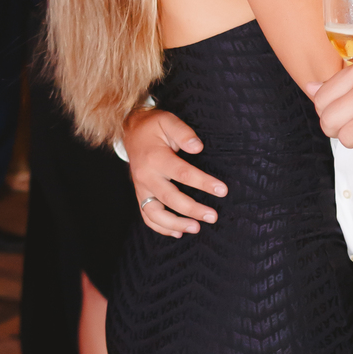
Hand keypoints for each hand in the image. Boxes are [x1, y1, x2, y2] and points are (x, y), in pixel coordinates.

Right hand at [124, 106, 227, 236]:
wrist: (130, 131)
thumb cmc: (153, 126)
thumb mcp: (167, 121)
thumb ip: (183, 132)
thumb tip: (198, 147)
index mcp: (155, 157)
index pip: (182, 173)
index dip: (203, 183)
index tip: (222, 190)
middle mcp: (146, 176)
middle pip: (170, 198)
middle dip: (192, 210)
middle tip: (213, 216)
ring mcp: (141, 188)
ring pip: (155, 213)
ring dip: (175, 224)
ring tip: (196, 228)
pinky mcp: (140, 194)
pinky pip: (147, 216)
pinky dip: (161, 228)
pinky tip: (178, 233)